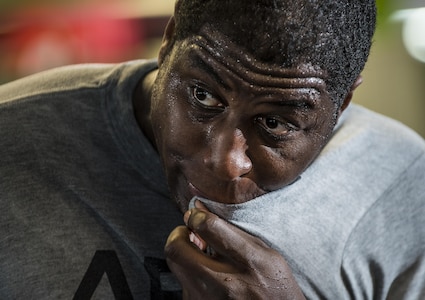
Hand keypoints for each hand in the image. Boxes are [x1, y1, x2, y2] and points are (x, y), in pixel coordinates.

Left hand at [165, 200, 305, 298]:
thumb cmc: (274, 288)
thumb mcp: (266, 255)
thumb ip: (233, 230)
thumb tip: (199, 209)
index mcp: (249, 262)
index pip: (209, 228)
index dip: (196, 215)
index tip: (196, 214)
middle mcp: (225, 284)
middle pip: (176, 249)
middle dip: (178, 235)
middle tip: (190, 233)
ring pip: (177, 267)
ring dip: (185, 255)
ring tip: (203, 255)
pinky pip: (184, 283)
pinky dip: (191, 273)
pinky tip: (208, 275)